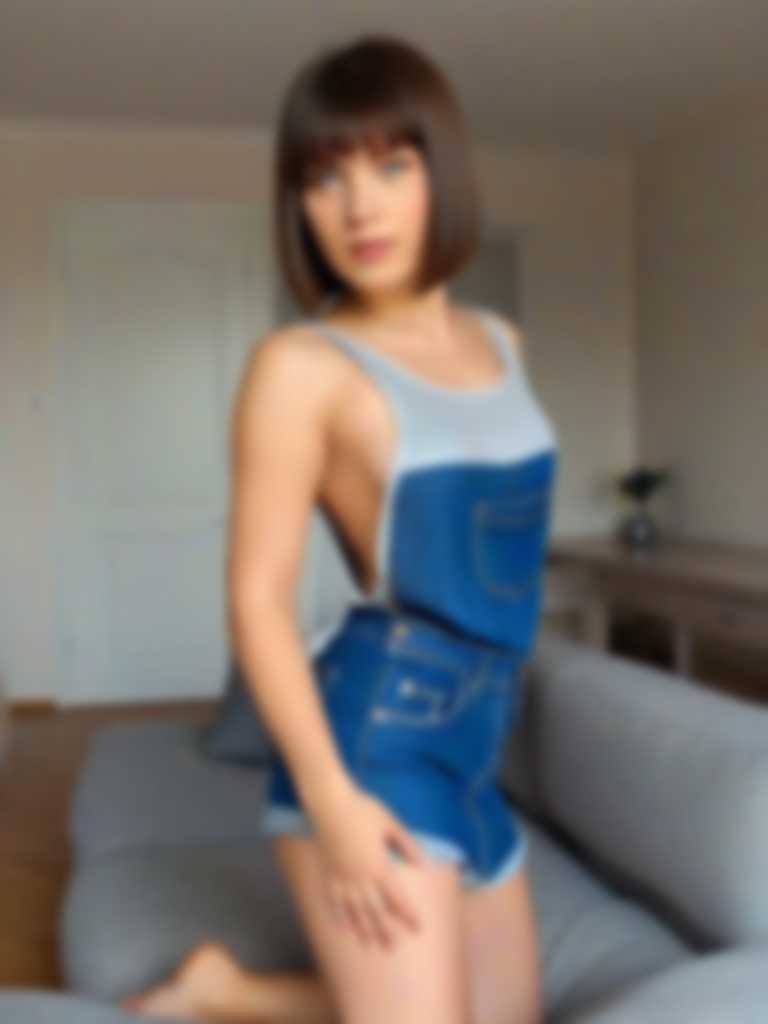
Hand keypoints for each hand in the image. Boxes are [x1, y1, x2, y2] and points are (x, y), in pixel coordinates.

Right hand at [310, 783, 428, 950]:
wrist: (330, 803)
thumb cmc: (363, 809)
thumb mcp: (391, 824)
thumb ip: (407, 845)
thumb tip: (423, 865)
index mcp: (379, 865)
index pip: (397, 898)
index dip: (407, 915)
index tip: (417, 928)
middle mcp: (360, 877)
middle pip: (375, 911)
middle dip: (385, 930)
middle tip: (392, 947)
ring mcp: (342, 877)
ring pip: (354, 911)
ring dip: (363, 929)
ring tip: (370, 945)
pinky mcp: (328, 873)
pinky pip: (334, 901)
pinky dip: (339, 917)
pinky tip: (343, 929)